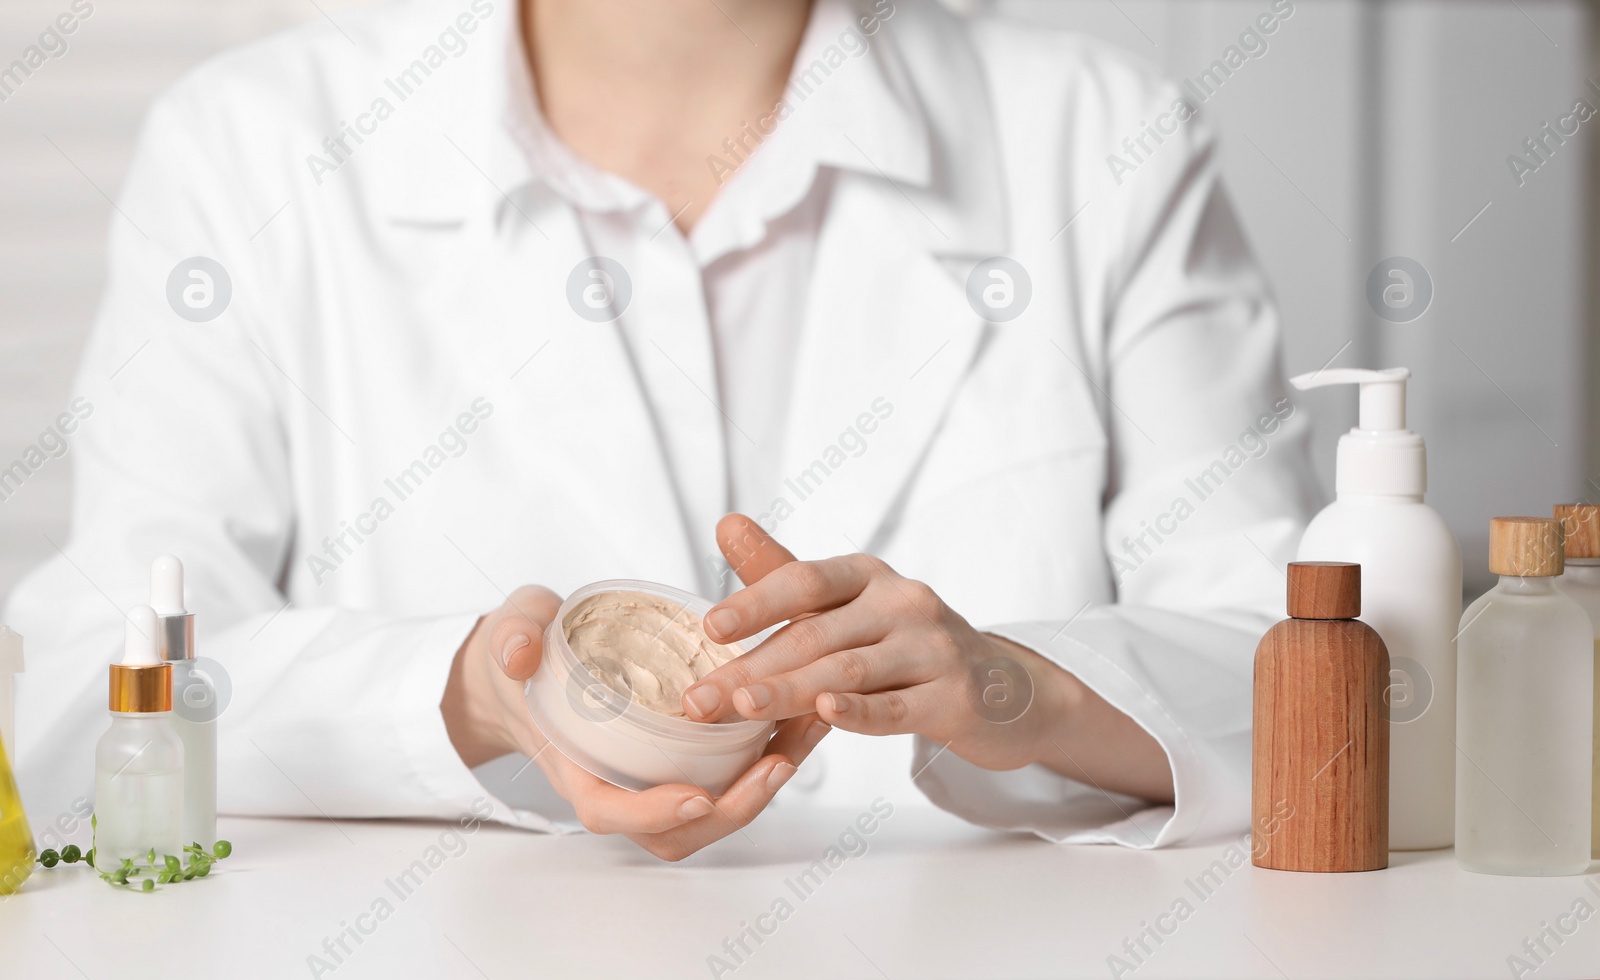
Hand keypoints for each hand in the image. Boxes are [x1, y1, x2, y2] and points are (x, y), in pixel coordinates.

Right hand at [440, 585, 829, 860]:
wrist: (531, 658)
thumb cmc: (523, 651)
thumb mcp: (512, 632)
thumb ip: (511, 638)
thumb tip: (520, 653)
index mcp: (574, 766)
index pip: (610, 813)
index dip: (653, 813)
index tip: (697, 795)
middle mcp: (618, 784)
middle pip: (678, 830)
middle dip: (733, 808)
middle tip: (779, 763)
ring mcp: (653, 776)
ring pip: (713, 810)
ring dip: (763, 784)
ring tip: (806, 735)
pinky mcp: (682, 757)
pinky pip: (727, 775)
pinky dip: (767, 754)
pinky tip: (805, 713)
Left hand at [683, 515, 1173, 800]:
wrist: (1001, 690)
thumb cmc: (903, 643)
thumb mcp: (846, 604)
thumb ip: (782, 573)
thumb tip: (725, 522)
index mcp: (869, 574)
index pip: (804, 580)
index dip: (755, 602)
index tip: (709, 628)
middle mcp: (904, 601)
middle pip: (815, 634)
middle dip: (751, 668)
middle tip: (698, 700)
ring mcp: (934, 649)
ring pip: (849, 671)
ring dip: (789, 691)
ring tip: (740, 708)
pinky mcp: (955, 698)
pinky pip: (897, 707)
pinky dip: (859, 711)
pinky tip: (825, 714)